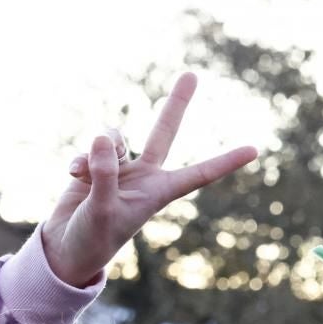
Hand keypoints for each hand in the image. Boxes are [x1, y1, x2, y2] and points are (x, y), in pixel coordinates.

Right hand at [42, 72, 256, 286]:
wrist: (67, 248)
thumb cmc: (93, 239)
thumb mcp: (102, 210)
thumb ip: (104, 173)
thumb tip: (104, 136)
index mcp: (159, 192)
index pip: (199, 174)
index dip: (226, 162)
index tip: (255, 150)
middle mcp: (145, 176)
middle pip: (163, 132)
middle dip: (175, 104)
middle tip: (191, 74)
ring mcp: (121, 168)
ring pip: (114, 137)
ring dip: (97, 150)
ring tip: (84, 177)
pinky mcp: (95, 164)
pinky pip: (90, 148)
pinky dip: (80, 158)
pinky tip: (73, 175)